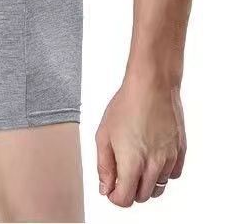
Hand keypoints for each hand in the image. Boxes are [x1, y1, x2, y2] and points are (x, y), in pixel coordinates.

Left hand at [95, 71, 185, 206]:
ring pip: (158, 187)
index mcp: (132, 163)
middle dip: (130, 190)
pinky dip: (162, 172)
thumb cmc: (126, 105)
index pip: (125, 200)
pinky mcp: (180, 152)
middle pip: (142, 197)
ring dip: (146, 182)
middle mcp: (153, 165)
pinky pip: (172, 175)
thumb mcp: (103, 134)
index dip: (115, 196)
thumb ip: (104, 165)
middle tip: (122, 173)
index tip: (112, 187)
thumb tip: (106, 187)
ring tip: (137, 161)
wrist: (152, 85)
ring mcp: (169, 159)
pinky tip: (153, 156)